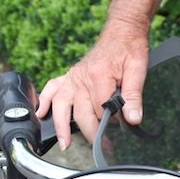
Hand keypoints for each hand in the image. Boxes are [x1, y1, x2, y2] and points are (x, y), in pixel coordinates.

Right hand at [37, 18, 149, 149]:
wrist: (122, 31)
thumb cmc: (130, 48)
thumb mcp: (138, 70)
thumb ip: (134, 96)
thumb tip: (133, 118)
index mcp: (99, 76)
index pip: (101, 109)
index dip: (111, 122)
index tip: (119, 131)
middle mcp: (82, 78)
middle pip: (82, 112)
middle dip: (91, 133)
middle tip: (102, 147)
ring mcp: (73, 77)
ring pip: (61, 105)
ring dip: (61, 125)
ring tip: (64, 143)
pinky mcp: (69, 76)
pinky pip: (52, 88)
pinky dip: (45, 101)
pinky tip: (41, 114)